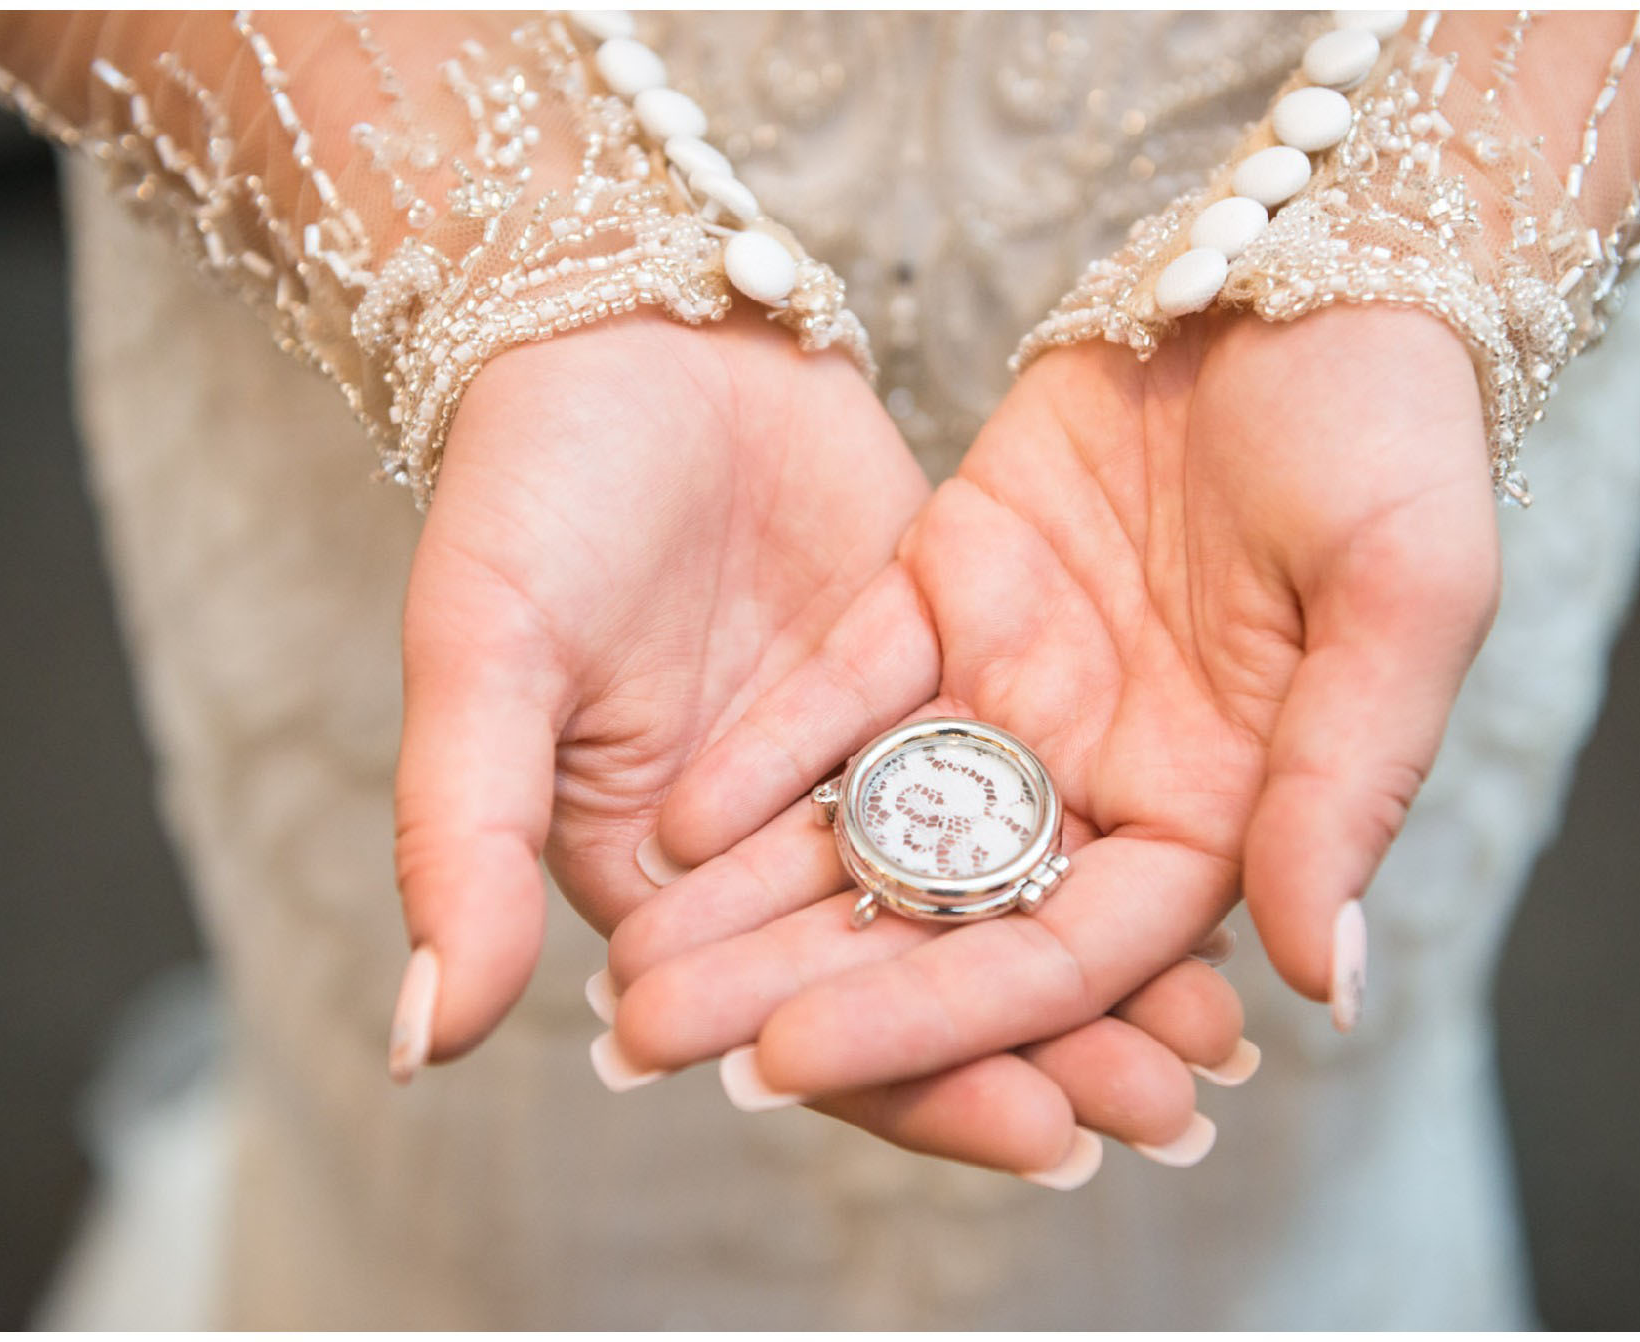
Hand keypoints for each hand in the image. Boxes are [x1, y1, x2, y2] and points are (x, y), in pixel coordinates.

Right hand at [390, 311, 1254, 1183]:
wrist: (628, 326)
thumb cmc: (525, 492)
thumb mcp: (482, 662)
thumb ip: (462, 844)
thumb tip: (426, 1040)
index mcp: (658, 883)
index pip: (801, 1017)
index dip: (917, 1083)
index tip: (1041, 1132)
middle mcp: (769, 849)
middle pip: (916, 976)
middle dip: (1044, 1052)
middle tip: (1168, 1109)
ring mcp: (858, 763)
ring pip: (985, 890)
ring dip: (1095, 968)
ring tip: (1214, 1035)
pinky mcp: (932, 675)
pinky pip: (1023, 778)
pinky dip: (1099, 833)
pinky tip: (1210, 884)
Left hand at [608, 305, 1499, 1102]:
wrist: (1308, 264)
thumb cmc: (1394, 430)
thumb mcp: (1407, 599)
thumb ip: (1347, 789)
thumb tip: (1322, 989)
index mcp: (1220, 812)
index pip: (1067, 958)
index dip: (939, 1018)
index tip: (796, 1063)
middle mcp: (1104, 775)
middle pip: (944, 913)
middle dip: (801, 982)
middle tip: (651, 1042)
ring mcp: (1018, 688)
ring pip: (877, 817)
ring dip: (756, 892)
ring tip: (630, 959)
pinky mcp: (948, 592)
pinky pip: (848, 689)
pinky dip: (769, 751)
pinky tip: (673, 818)